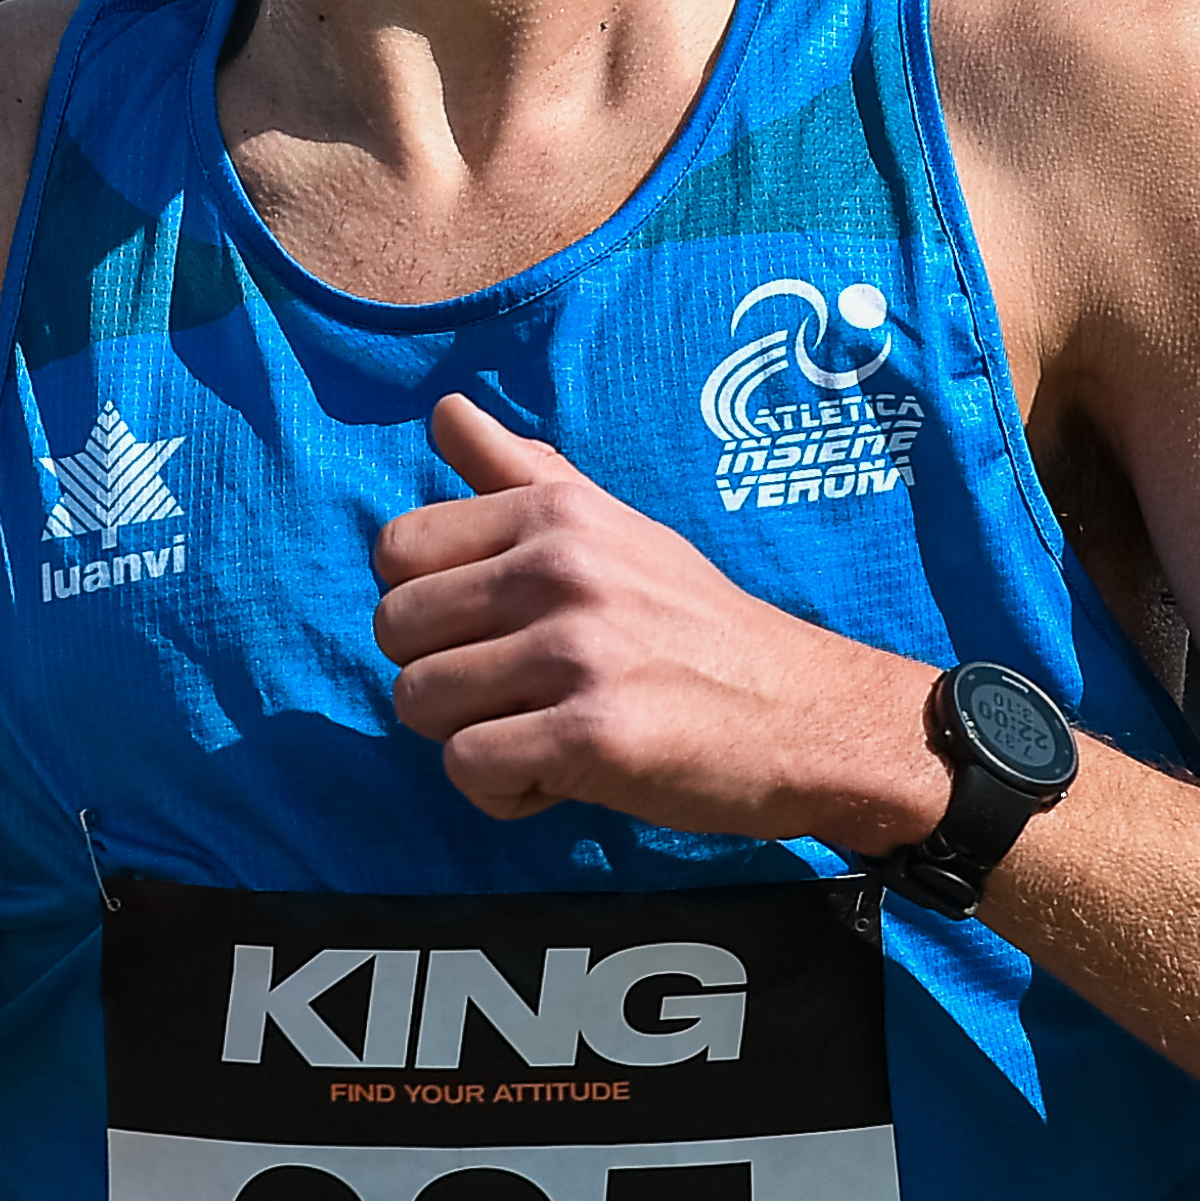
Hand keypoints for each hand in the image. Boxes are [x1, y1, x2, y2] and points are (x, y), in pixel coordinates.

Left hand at [372, 394, 946, 844]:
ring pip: (418, 703)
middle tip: (518, 690)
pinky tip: (561, 774)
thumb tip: (443, 409)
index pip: (396, 549)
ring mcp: (576, 650)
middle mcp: (560, 567)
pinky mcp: (591, 735)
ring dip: (469, 735)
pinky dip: (504, 791)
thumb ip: (520, 473)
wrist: (805, 712)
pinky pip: (467, 768)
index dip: (427, 604)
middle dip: (439, 674)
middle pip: (394, 630)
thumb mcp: (616, 526)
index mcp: (556, 511)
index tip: (492, 629)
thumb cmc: (696, 624)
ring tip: (544, 729)